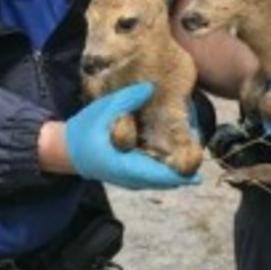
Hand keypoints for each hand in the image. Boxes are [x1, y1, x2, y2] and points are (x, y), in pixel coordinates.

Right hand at [65, 83, 200, 190]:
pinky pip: (157, 176)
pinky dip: (169, 168)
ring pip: (164, 180)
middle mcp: (131, 179)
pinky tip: (179, 151)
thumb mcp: (103, 109)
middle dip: (186, 168)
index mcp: (124, 166)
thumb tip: (151, 88)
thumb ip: (127, 99)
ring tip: (195, 148)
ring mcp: (133, 181)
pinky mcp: (134, 177)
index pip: (159, 175)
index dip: (181, 173)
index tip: (200, 165)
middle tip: (202, 148)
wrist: (68, 150)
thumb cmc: (85, 129)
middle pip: (168, 181)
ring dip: (179, 168)